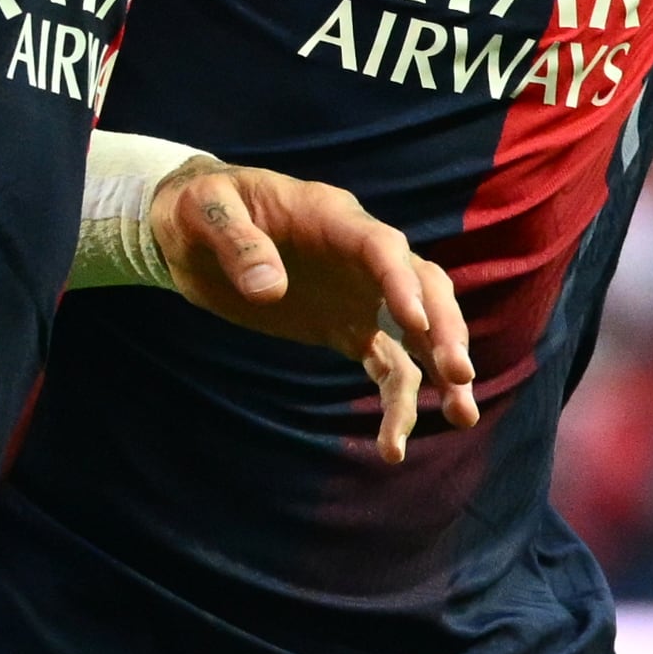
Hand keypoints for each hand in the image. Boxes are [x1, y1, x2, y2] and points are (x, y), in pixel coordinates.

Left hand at [149, 162, 482, 461]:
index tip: (415, 323)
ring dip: (442, 370)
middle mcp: (359, 254)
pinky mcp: (348, 328)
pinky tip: (394, 443)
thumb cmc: (196, 209)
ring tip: (461, 418)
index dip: (401, 282)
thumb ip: (235, 243)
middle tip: (458, 375)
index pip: (382, 246)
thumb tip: (268, 290)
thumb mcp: (200, 213)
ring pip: (418, 329)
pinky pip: (388, 363)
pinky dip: (400, 398)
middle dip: (444, 328)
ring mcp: (359, 293)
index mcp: (331, 217)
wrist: (191, 230)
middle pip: (423, 284)